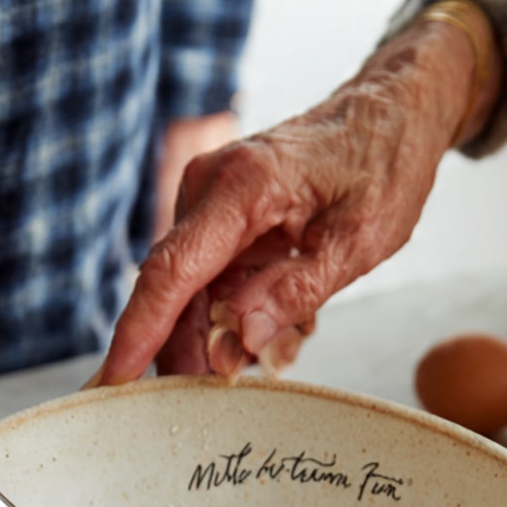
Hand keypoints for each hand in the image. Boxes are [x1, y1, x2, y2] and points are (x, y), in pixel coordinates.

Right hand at [99, 15, 481, 382]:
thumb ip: (296, 291)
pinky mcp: (220, 221)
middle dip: (190, 353)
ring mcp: (209, 204)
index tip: (114, 380)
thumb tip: (240, 338)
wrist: (392, 110)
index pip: (172, 271)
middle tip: (223, 396)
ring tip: (282, 345)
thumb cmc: (382, 162)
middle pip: (174, 293)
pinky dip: (238, 316)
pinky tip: (282, 324)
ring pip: (192, 297)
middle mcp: (210, 188)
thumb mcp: (359, 238)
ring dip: (224, 337)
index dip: (140, 332)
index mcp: (242, 186)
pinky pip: (212, 286)